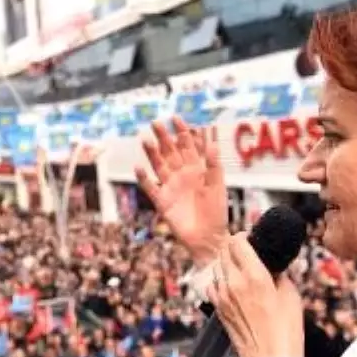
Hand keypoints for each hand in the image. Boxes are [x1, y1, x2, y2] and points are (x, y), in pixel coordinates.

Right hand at [136, 118, 227, 265]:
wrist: (209, 239)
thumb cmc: (216, 213)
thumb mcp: (217, 187)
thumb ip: (213, 166)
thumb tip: (213, 144)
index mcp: (196, 169)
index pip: (188, 146)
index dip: (182, 132)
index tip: (175, 118)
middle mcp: (181, 175)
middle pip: (170, 152)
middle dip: (163, 137)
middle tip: (155, 123)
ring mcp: (170, 187)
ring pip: (159, 165)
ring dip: (152, 153)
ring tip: (145, 140)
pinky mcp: (162, 202)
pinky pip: (150, 187)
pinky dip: (144, 178)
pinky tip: (138, 168)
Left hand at [207, 232, 304, 356]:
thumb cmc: (285, 330)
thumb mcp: (290, 294)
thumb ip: (279, 273)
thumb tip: (272, 264)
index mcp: (255, 276)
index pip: (238, 242)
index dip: (244, 236)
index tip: (251, 238)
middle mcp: (234, 283)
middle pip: (224, 251)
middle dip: (235, 247)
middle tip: (247, 251)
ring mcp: (222, 296)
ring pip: (217, 266)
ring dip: (227, 262)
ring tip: (241, 268)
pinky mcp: (217, 308)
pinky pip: (212, 284)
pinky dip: (220, 279)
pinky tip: (231, 285)